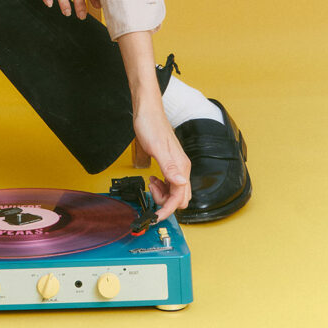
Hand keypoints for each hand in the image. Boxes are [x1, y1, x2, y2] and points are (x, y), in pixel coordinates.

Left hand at [132, 99, 191, 221]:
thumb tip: (181, 183)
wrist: (146, 111)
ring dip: (163, 194)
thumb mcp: (156, 148)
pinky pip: (170, 182)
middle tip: (151, 194)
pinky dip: (162, 187)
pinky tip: (153, 180)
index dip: (168, 209)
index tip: (156, 216)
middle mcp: (181, 168)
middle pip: (180, 197)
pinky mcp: (169, 162)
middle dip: (166, 202)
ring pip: (175, 191)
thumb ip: (169, 167)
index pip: (179, 197)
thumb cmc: (150, 125)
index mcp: (181, 167)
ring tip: (151, 185)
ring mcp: (176, 165)